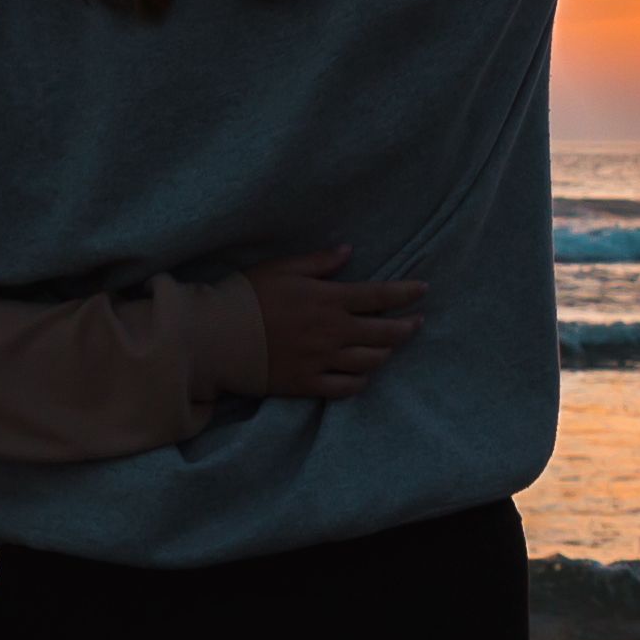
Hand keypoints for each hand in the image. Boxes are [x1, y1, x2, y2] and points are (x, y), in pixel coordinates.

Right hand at [241, 247, 428, 399]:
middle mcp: (331, 332)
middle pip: (383, 332)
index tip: (423, 289)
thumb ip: (319, 262)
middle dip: (406, 326)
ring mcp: (321, 361)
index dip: (405, 293)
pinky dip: (361, 381)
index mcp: (328, 300)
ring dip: (386, 353)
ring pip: (370, 361)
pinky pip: (346, 388)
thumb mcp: (282, 268)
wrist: (216, 338)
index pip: (379, 296)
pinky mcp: (308, 384)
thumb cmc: (246, 296)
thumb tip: (348, 251)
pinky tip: (363, 375)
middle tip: (417, 322)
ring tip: (391, 346)